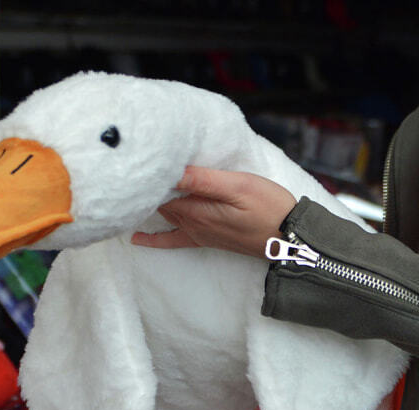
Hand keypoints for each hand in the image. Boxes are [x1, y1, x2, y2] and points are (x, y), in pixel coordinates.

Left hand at [131, 166, 296, 257]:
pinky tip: (138, 239)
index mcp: (196, 211)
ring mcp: (198, 233)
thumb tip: (171, 171)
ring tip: (128, 192)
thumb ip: (202, 180)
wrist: (290, 239)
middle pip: (159, 203)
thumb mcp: (238, 187)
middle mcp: (191, 224)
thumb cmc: (269, 208)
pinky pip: (173, 240)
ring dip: (147, 204)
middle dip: (145, 189)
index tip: (136, 160)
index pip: (161, 191)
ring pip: (164, 215)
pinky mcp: (206, 239)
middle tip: (130, 170)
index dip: (148, 177)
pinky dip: (154, 239)